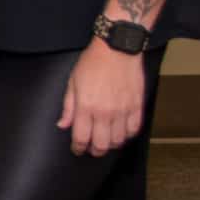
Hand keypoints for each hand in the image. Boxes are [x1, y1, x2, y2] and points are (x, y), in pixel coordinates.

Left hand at [58, 42, 148, 156]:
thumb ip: (68, 107)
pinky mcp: (136, 105)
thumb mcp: (73, 82)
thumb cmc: (92, 62)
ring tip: (106, 141)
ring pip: (118, 140)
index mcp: (86, 107)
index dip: (78, 148)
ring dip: (111, 144)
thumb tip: (62, 125)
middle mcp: (105, 112)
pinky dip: (127, 135)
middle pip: (101, 144)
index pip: (81, 138)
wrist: (117, 47)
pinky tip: (122, 132)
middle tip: (92, 149)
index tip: (77, 149)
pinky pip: (134, 129)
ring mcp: (123, 110)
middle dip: (94, 151)